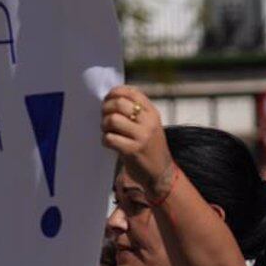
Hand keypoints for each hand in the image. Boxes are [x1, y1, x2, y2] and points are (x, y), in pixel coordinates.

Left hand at [101, 86, 174, 200]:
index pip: (132, 92)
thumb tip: (109, 98)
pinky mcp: (133, 150)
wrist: (161, 172)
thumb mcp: (149, 124)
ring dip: (104, 125)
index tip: (108, 99)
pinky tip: (110, 144)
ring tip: (108, 131)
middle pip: (119, 104)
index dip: (115, 92)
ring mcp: (142, 136)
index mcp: (152, 112)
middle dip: (106, 108)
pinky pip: (109, 138)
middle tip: (104, 117)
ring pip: (112, 120)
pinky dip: (105, 140)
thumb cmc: (149, 146)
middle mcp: (149, 122)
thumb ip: (135, 111)